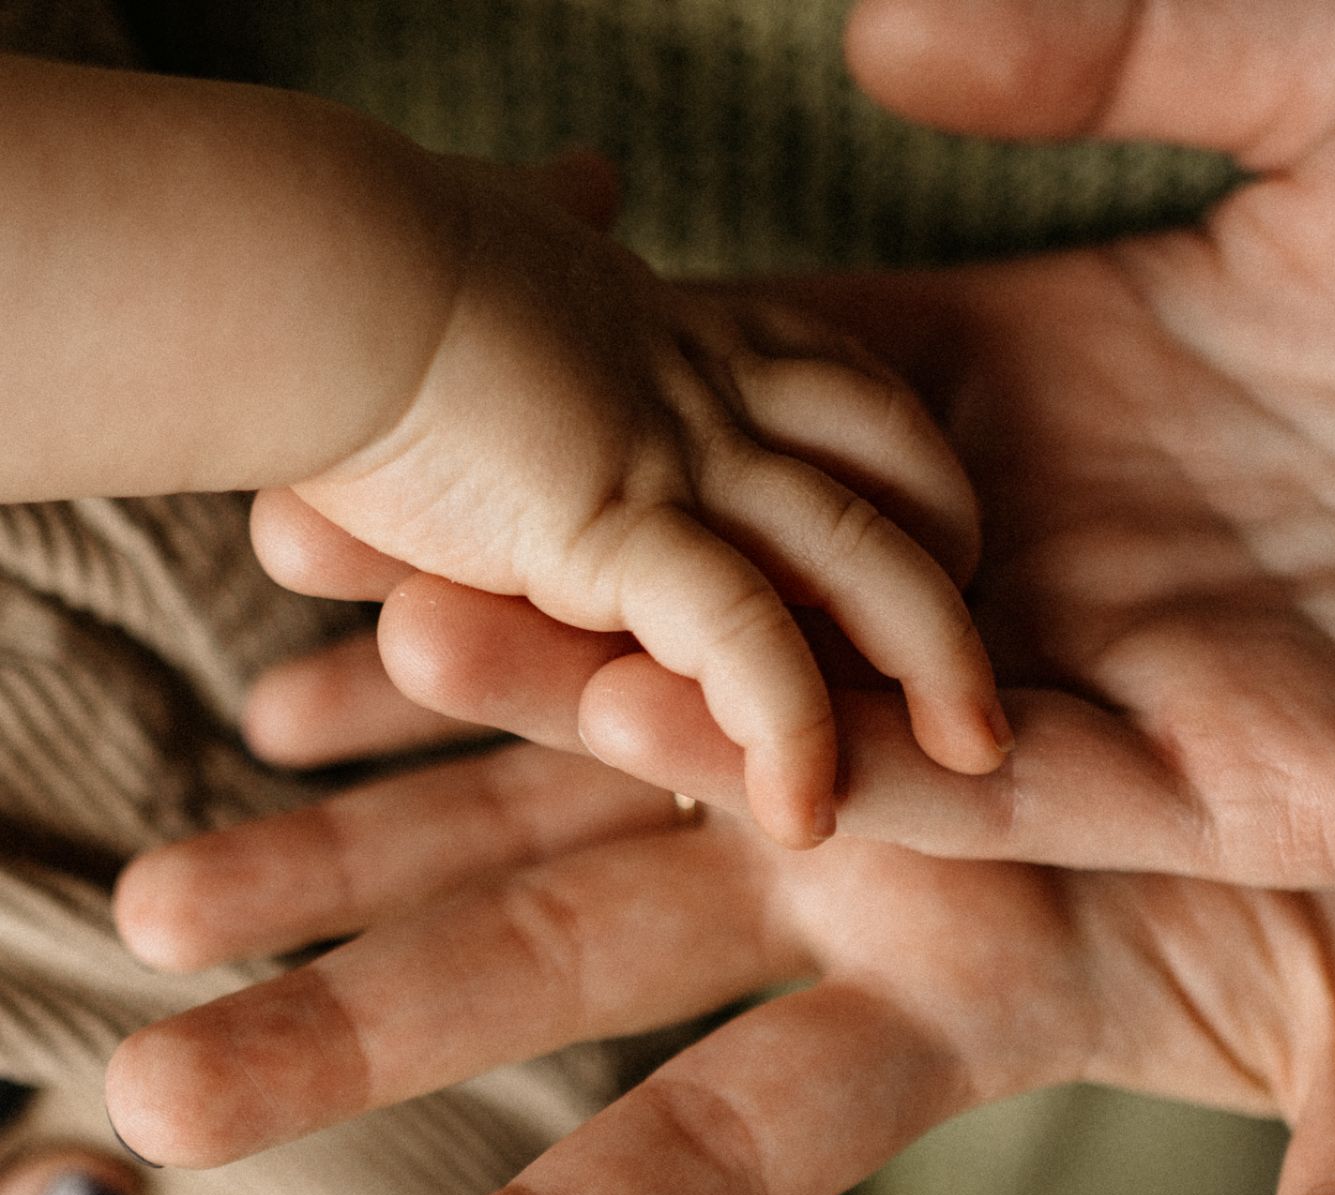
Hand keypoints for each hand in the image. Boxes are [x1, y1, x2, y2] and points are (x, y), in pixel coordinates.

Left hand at [110, 643, 1334, 1194]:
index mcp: (969, 988)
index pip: (746, 1135)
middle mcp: (851, 868)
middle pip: (578, 955)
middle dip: (373, 1017)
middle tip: (169, 1086)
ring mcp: (812, 721)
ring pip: (548, 779)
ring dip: (366, 828)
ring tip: (178, 886)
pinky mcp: (820, 572)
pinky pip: (625, 591)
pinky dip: (472, 629)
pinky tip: (323, 643)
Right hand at [267, 0, 1334, 887]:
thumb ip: (1131, 35)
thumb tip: (870, 36)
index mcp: (1109, 348)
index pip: (829, 372)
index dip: (657, 374)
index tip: (485, 361)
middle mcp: (1105, 519)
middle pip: (805, 545)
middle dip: (614, 551)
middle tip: (389, 543)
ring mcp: (1167, 662)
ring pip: (875, 685)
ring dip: (687, 680)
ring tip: (471, 658)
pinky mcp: (1252, 791)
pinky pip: (1018, 789)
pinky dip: (864, 769)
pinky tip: (702, 742)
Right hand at [287, 146, 1006, 850]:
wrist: (295, 256)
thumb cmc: (362, 246)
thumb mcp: (488, 220)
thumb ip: (550, 215)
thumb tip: (582, 180)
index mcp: (681, 319)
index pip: (824, 377)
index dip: (874, 444)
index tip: (914, 499)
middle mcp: (707, 383)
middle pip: (890, 456)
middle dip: (944, 544)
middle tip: (976, 631)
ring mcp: (679, 453)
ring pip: (862, 558)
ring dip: (929, 660)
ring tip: (973, 746)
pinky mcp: (621, 527)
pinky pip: (744, 640)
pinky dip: (783, 727)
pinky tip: (803, 811)